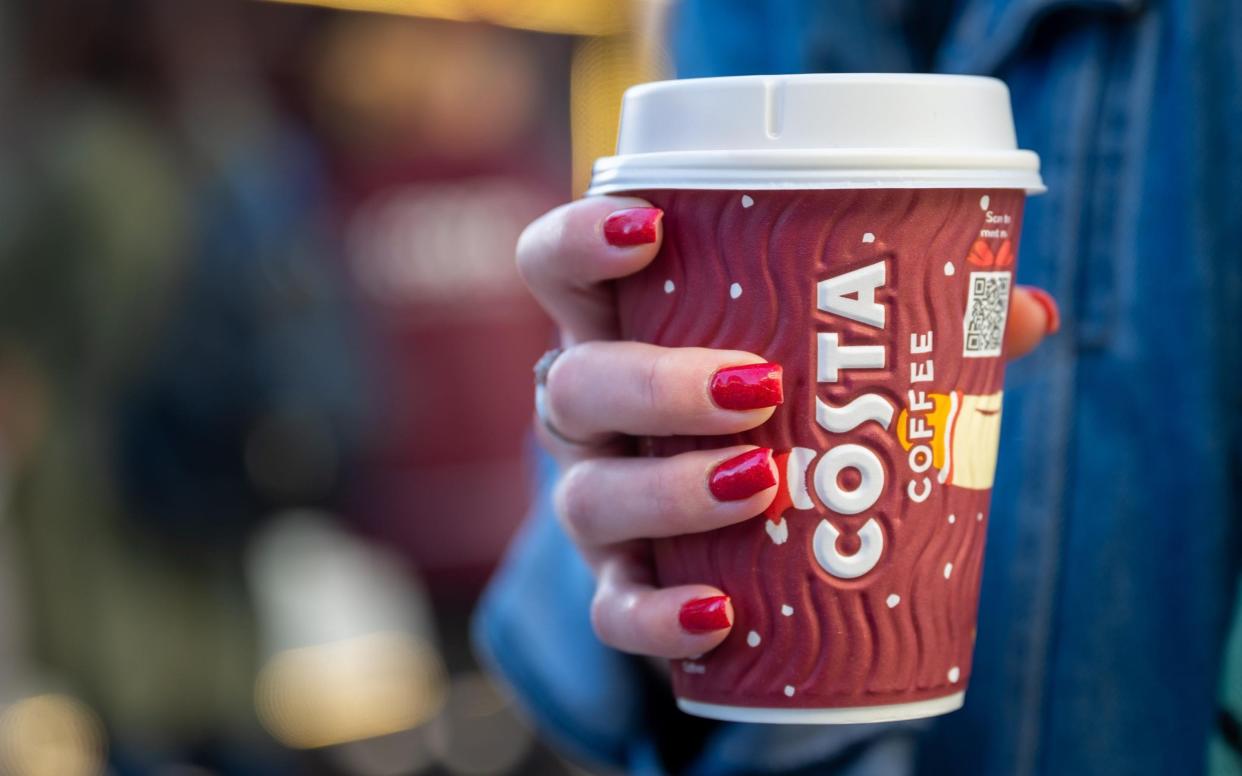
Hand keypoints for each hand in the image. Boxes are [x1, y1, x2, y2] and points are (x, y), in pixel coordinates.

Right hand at [516, 196, 1057, 659]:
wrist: (737, 520)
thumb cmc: (775, 406)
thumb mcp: (820, 358)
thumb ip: (916, 327)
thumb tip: (1026, 310)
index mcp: (623, 326)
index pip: (556, 267)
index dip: (581, 242)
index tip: (651, 230)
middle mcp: (592, 411)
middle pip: (574, 384)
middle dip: (656, 383)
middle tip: (757, 388)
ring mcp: (598, 498)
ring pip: (587, 494)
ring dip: (669, 491)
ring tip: (759, 484)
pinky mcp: (621, 581)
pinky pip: (611, 608)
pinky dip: (655, 616)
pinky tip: (717, 616)